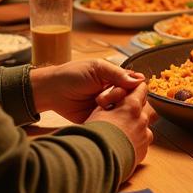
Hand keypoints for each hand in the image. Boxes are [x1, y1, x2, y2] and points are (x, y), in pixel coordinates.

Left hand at [30, 58, 147, 122]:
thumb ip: (117, 74)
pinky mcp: (100, 121)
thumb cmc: (73, 74)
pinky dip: (109, 122)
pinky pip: (112, 124)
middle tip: (103, 99)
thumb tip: (140, 80)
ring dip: (114, 111)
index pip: (136, 86)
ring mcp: (108, 109)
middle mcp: (115, 94)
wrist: (52, 91)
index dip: (132, 89)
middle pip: (131, 101)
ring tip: (99, 105)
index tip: (121, 90)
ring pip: (123, 113)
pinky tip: (102, 117)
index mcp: (117, 80)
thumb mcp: (97, 68)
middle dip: (120, 99)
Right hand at [87, 83, 155, 171]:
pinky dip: (135, 141)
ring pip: (144, 125)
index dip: (136, 89)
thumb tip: (115, 97)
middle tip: (122, 114)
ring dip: (136, 126)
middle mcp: (142, 118)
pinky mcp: (144, 149)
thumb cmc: (96, 133)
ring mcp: (144, 134)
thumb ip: (110, 102)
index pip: (141, 88)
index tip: (132, 91)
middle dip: (135, 109)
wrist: (99, 159)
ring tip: (121, 133)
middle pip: (144, 107)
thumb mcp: (98, 112)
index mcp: (131, 105)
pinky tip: (123, 145)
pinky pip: (143, 141)